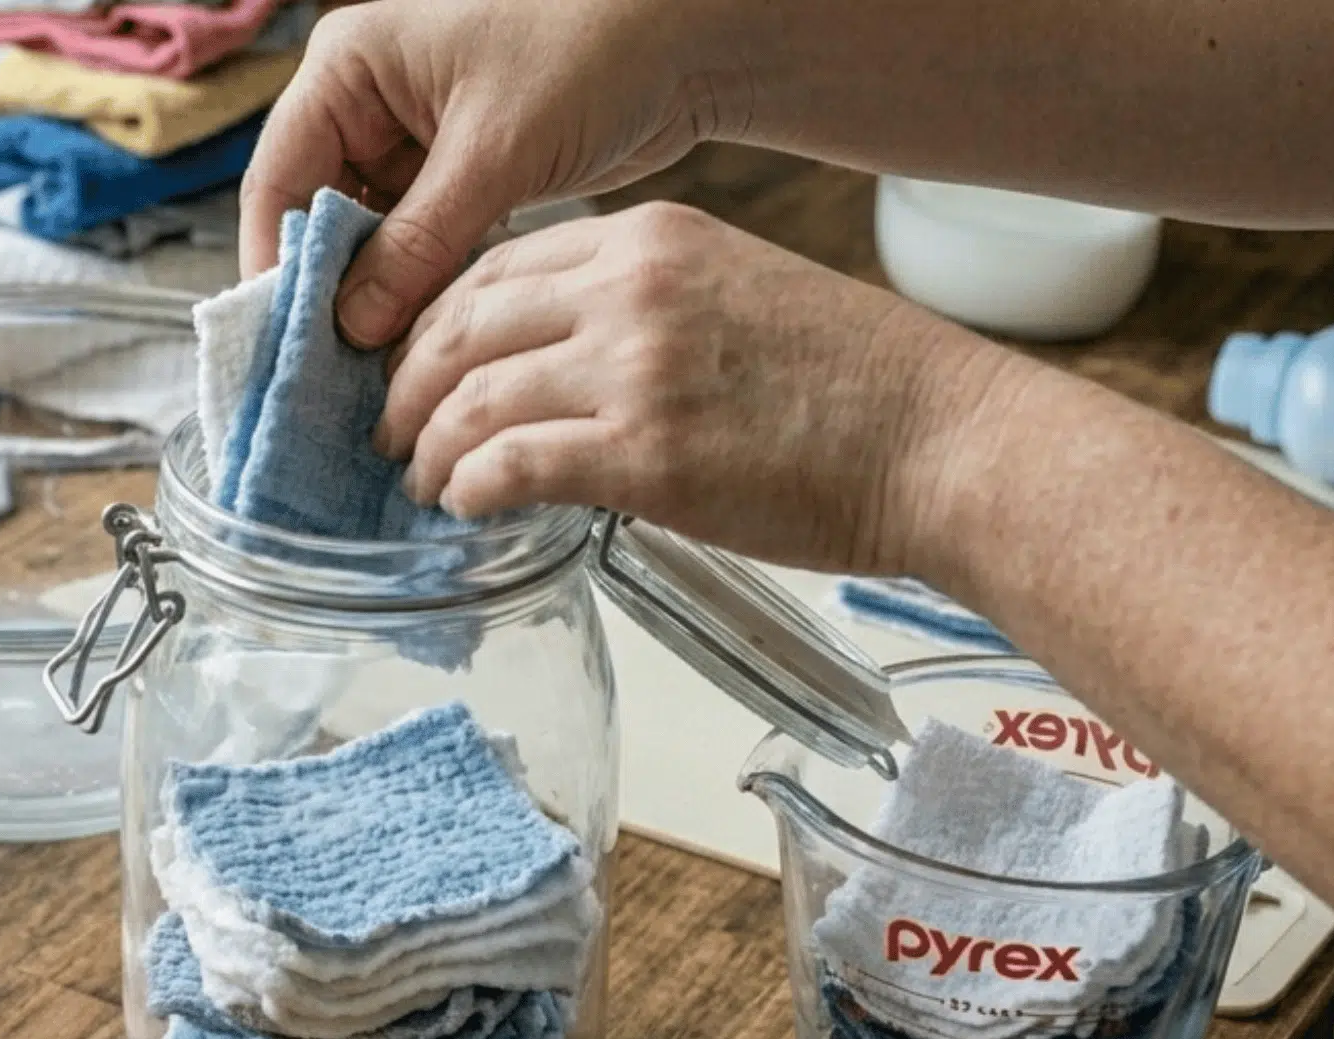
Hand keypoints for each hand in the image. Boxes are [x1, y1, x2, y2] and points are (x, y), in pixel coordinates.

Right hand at [241, 0, 735, 347]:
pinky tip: (426, 341)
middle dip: (330, 293)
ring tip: (379, 374)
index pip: (280, 181)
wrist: (683, 44)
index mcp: (349, 69)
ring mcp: (412, 139)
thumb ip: (417, 244)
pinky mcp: (459, 173)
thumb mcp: (493, 155)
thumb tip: (352, 327)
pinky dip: (422, 285)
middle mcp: (367, 101)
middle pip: (318, 215)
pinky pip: (418, 242)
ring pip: (369, 238)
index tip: (287, 347)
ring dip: (378, 298)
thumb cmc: (588, 56)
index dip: (278, 268)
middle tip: (334, 377)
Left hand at [373, 202, 1004, 577]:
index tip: (416, 366)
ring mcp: (635, 368)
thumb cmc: (862, 387)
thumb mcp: (742, 297)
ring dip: (429, 446)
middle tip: (391, 430)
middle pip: (462, 322)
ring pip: (471, 396)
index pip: (497, 267)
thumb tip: (567, 367)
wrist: (943, 442)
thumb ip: (648, 312)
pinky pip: (510, 464)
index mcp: (653, 238)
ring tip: (423, 481)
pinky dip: (469, 486)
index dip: (435, 322)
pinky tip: (464, 505)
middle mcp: (631, 288)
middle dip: (408, 382)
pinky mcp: (645, 455)